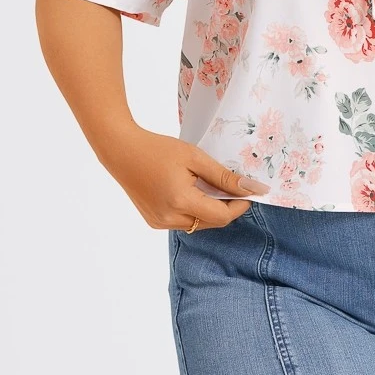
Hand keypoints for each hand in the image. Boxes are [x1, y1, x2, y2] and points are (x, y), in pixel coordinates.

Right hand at [98, 124, 270, 230]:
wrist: (122, 151)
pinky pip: (183, 222)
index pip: (222, 216)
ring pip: (198, 224)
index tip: (250, 191)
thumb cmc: (159, 149)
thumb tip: (253, 189)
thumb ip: (224, 177)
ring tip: (209, 185)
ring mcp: (159, 223)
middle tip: (232, 186)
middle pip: (211, 222)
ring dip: (210, 209)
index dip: (240, 206)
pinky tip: (191, 191)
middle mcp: (169, 219)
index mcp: (181, 202)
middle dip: (226, 207)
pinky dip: (193, 211)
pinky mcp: (153, 221)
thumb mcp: (196, 158)